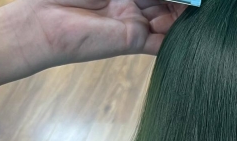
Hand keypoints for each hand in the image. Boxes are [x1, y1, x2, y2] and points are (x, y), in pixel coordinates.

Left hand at [3, 0, 186, 72]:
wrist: (42, 22)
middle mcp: (134, 4)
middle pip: (168, 0)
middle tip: (194, 0)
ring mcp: (136, 23)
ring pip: (171, 18)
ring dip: (182, 12)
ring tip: (190, 6)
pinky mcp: (135, 41)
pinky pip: (163, 41)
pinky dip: (176, 35)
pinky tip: (183, 27)